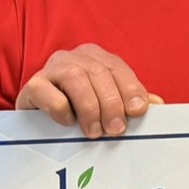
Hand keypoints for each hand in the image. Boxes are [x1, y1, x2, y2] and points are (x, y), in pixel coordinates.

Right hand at [15, 44, 163, 137]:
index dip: (130, 89)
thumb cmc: (78, 109)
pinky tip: (68, 122)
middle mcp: (74, 57)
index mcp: (96, 57)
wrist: (37, 117)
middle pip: (98, 73)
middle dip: (111, 103)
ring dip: (89, 107)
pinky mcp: (31, 85)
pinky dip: (60, 108)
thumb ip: (129, 102)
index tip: (138, 112)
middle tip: (116, 130)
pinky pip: (46, 91)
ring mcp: (51, 68)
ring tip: (94, 131)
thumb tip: (157, 104)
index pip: (118, 68)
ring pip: (74, 78)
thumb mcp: (106, 104)